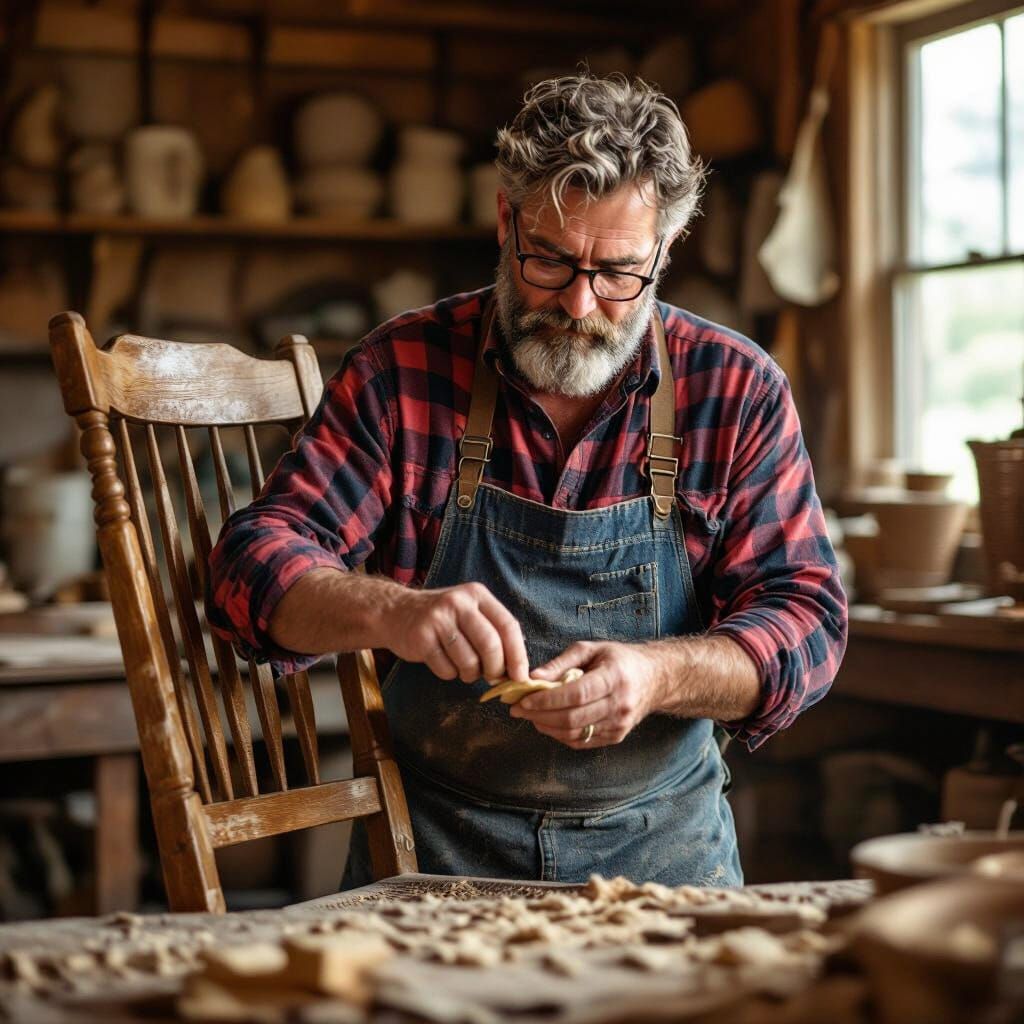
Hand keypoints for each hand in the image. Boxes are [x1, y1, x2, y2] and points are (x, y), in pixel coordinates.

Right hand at [388, 582, 529, 684]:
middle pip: (490, 645)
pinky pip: (447, 670)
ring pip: (469, 661)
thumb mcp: (469, 611)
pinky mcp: (421, 638)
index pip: (508, 625)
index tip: (521, 676)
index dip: (518, 655)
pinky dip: (450, 674)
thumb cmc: (442, 618)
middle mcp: (458, 603)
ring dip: (471, 675)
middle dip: (496, 669)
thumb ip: (493, 631)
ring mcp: (438, 619)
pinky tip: (444, 662)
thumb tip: (518, 667)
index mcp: (477, 595)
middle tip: (492, 678)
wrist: (395, 612)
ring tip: (464, 668)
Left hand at [511, 641, 663, 748]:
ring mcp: (619, 724)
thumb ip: (561, 662)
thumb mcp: (591, 649)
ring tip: (529, 715)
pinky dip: (560, 735)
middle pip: (573, 718)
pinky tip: (547, 723)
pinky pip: (582, 741)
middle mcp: (619, 704)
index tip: (523, 699)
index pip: (576, 694)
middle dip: (539, 716)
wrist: (654, 678)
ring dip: (546, 727)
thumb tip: (532, 677)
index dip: (547, 700)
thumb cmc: (618, 659)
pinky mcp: (616, 737)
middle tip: (517, 709)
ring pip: (576, 734)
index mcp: (614, 677)